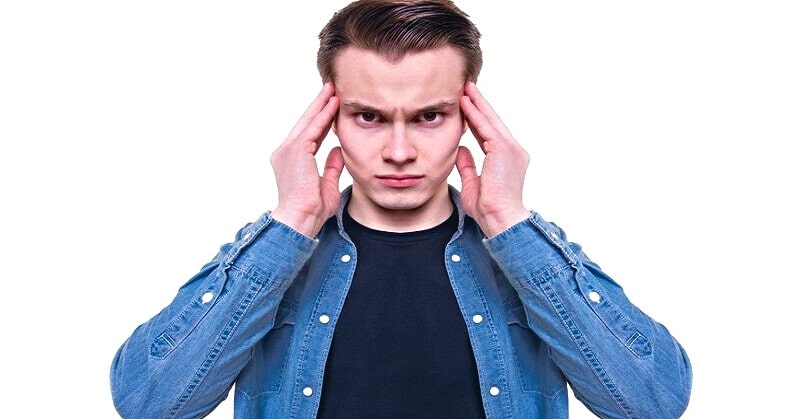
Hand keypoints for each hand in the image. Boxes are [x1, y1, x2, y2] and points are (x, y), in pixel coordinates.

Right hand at [270, 82, 342, 237]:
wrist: (300, 220)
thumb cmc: (312, 210)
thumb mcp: (327, 184)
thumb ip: (332, 166)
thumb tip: (338, 151)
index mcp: (292, 161)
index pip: (309, 134)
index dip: (321, 119)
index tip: (332, 106)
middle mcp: (286, 152)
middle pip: (306, 123)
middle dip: (319, 105)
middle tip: (331, 88)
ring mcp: (288, 150)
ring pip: (308, 121)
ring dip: (321, 104)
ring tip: (333, 89)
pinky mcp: (295, 151)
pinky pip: (312, 128)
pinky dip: (323, 115)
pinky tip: (333, 104)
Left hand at [457, 81, 530, 237]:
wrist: (500, 219)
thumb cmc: (488, 209)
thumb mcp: (472, 183)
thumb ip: (467, 165)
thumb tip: (461, 149)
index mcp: (507, 160)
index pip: (489, 133)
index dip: (477, 119)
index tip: (466, 105)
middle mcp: (513, 151)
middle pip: (492, 122)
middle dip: (479, 104)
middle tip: (467, 87)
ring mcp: (511, 149)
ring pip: (490, 120)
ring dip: (477, 103)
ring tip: (465, 88)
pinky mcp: (504, 150)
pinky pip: (487, 127)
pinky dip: (475, 114)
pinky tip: (465, 102)